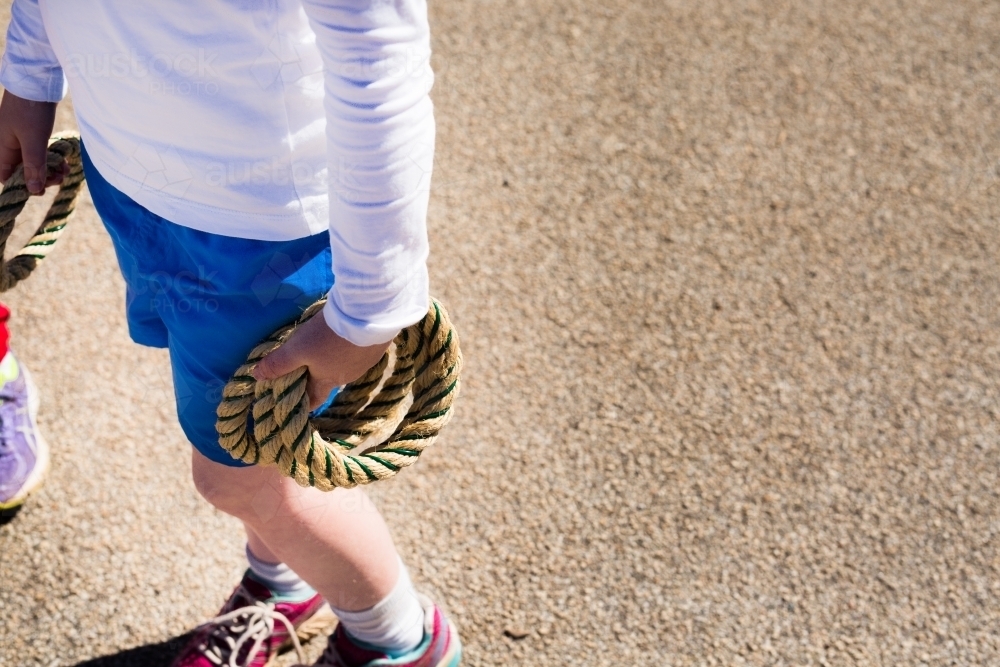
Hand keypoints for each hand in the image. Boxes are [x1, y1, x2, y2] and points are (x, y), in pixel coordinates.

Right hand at [0, 91, 66, 194]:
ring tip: (65, 169)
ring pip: (33, 162)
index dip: (23, 186)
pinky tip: (64, 161)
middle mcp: (8, 144)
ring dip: (49, 169)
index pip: (6, 176)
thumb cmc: (31, 110)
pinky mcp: (32, 132)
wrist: (37, 81)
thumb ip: (33, 166)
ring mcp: (20, 138)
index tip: (42, 188)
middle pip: (22, 171)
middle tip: (60, 177)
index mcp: (2, 147)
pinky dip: (51, 158)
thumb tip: (33, 190)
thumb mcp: (34, 141)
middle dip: (41, 177)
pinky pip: (40, 152)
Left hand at [252, 313, 391, 409]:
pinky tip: (347, 335)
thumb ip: (278, 363)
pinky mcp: (377, 347)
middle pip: (328, 381)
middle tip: (304, 362)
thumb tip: (256, 376)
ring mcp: (365, 363)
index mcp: (327, 381)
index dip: (302, 402)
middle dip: (316, 376)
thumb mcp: (298, 348)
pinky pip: (360, 353)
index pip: (313, 400)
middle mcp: (348, 377)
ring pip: (345, 366)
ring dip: (335, 360)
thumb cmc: (328, 335)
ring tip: (326, 344)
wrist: (369, 313)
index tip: (293, 399)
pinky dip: (350, 348)